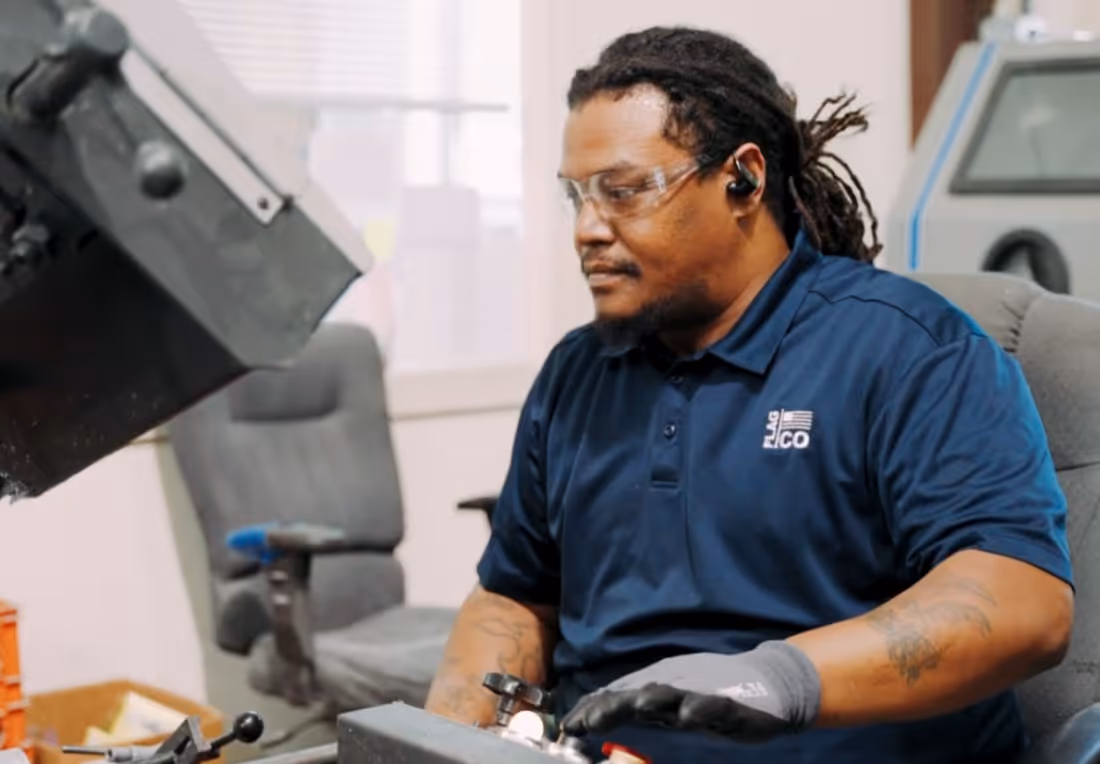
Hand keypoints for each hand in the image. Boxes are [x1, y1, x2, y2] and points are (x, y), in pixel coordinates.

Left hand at [559, 642, 819, 742]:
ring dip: (650, 699)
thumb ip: (642, 703)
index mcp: (658, 682)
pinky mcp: (729, 701)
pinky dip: (699, 707)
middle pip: (636, 693)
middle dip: (610, 706)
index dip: (592, 708)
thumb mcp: (672, 697)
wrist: (769, 681)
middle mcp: (675, 682)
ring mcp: (701, 690)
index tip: (568, 725)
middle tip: (586, 721)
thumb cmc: (714, 690)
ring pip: (672, 694)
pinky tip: (688, 715)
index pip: (618, 694)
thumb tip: (599, 710)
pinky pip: (713, 705)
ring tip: (633, 707)